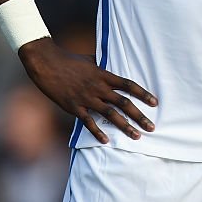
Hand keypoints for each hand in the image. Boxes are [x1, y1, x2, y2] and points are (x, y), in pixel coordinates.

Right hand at [18, 37, 156, 143]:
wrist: (47, 63)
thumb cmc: (68, 60)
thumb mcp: (89, 60)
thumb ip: (101, 66)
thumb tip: (110, 66)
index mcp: (103, 74)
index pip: (128, 85)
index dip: (143, 94)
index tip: (154, 102)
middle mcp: (98, 87)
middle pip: (124, 103)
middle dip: (140, 116)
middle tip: (152, 127)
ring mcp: (87, 98)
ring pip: (110, 115)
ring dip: (125, 126)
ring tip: (137, 136)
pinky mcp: (74, 107)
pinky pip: (88, 122)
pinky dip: (97, 132)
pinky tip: (106, 141)